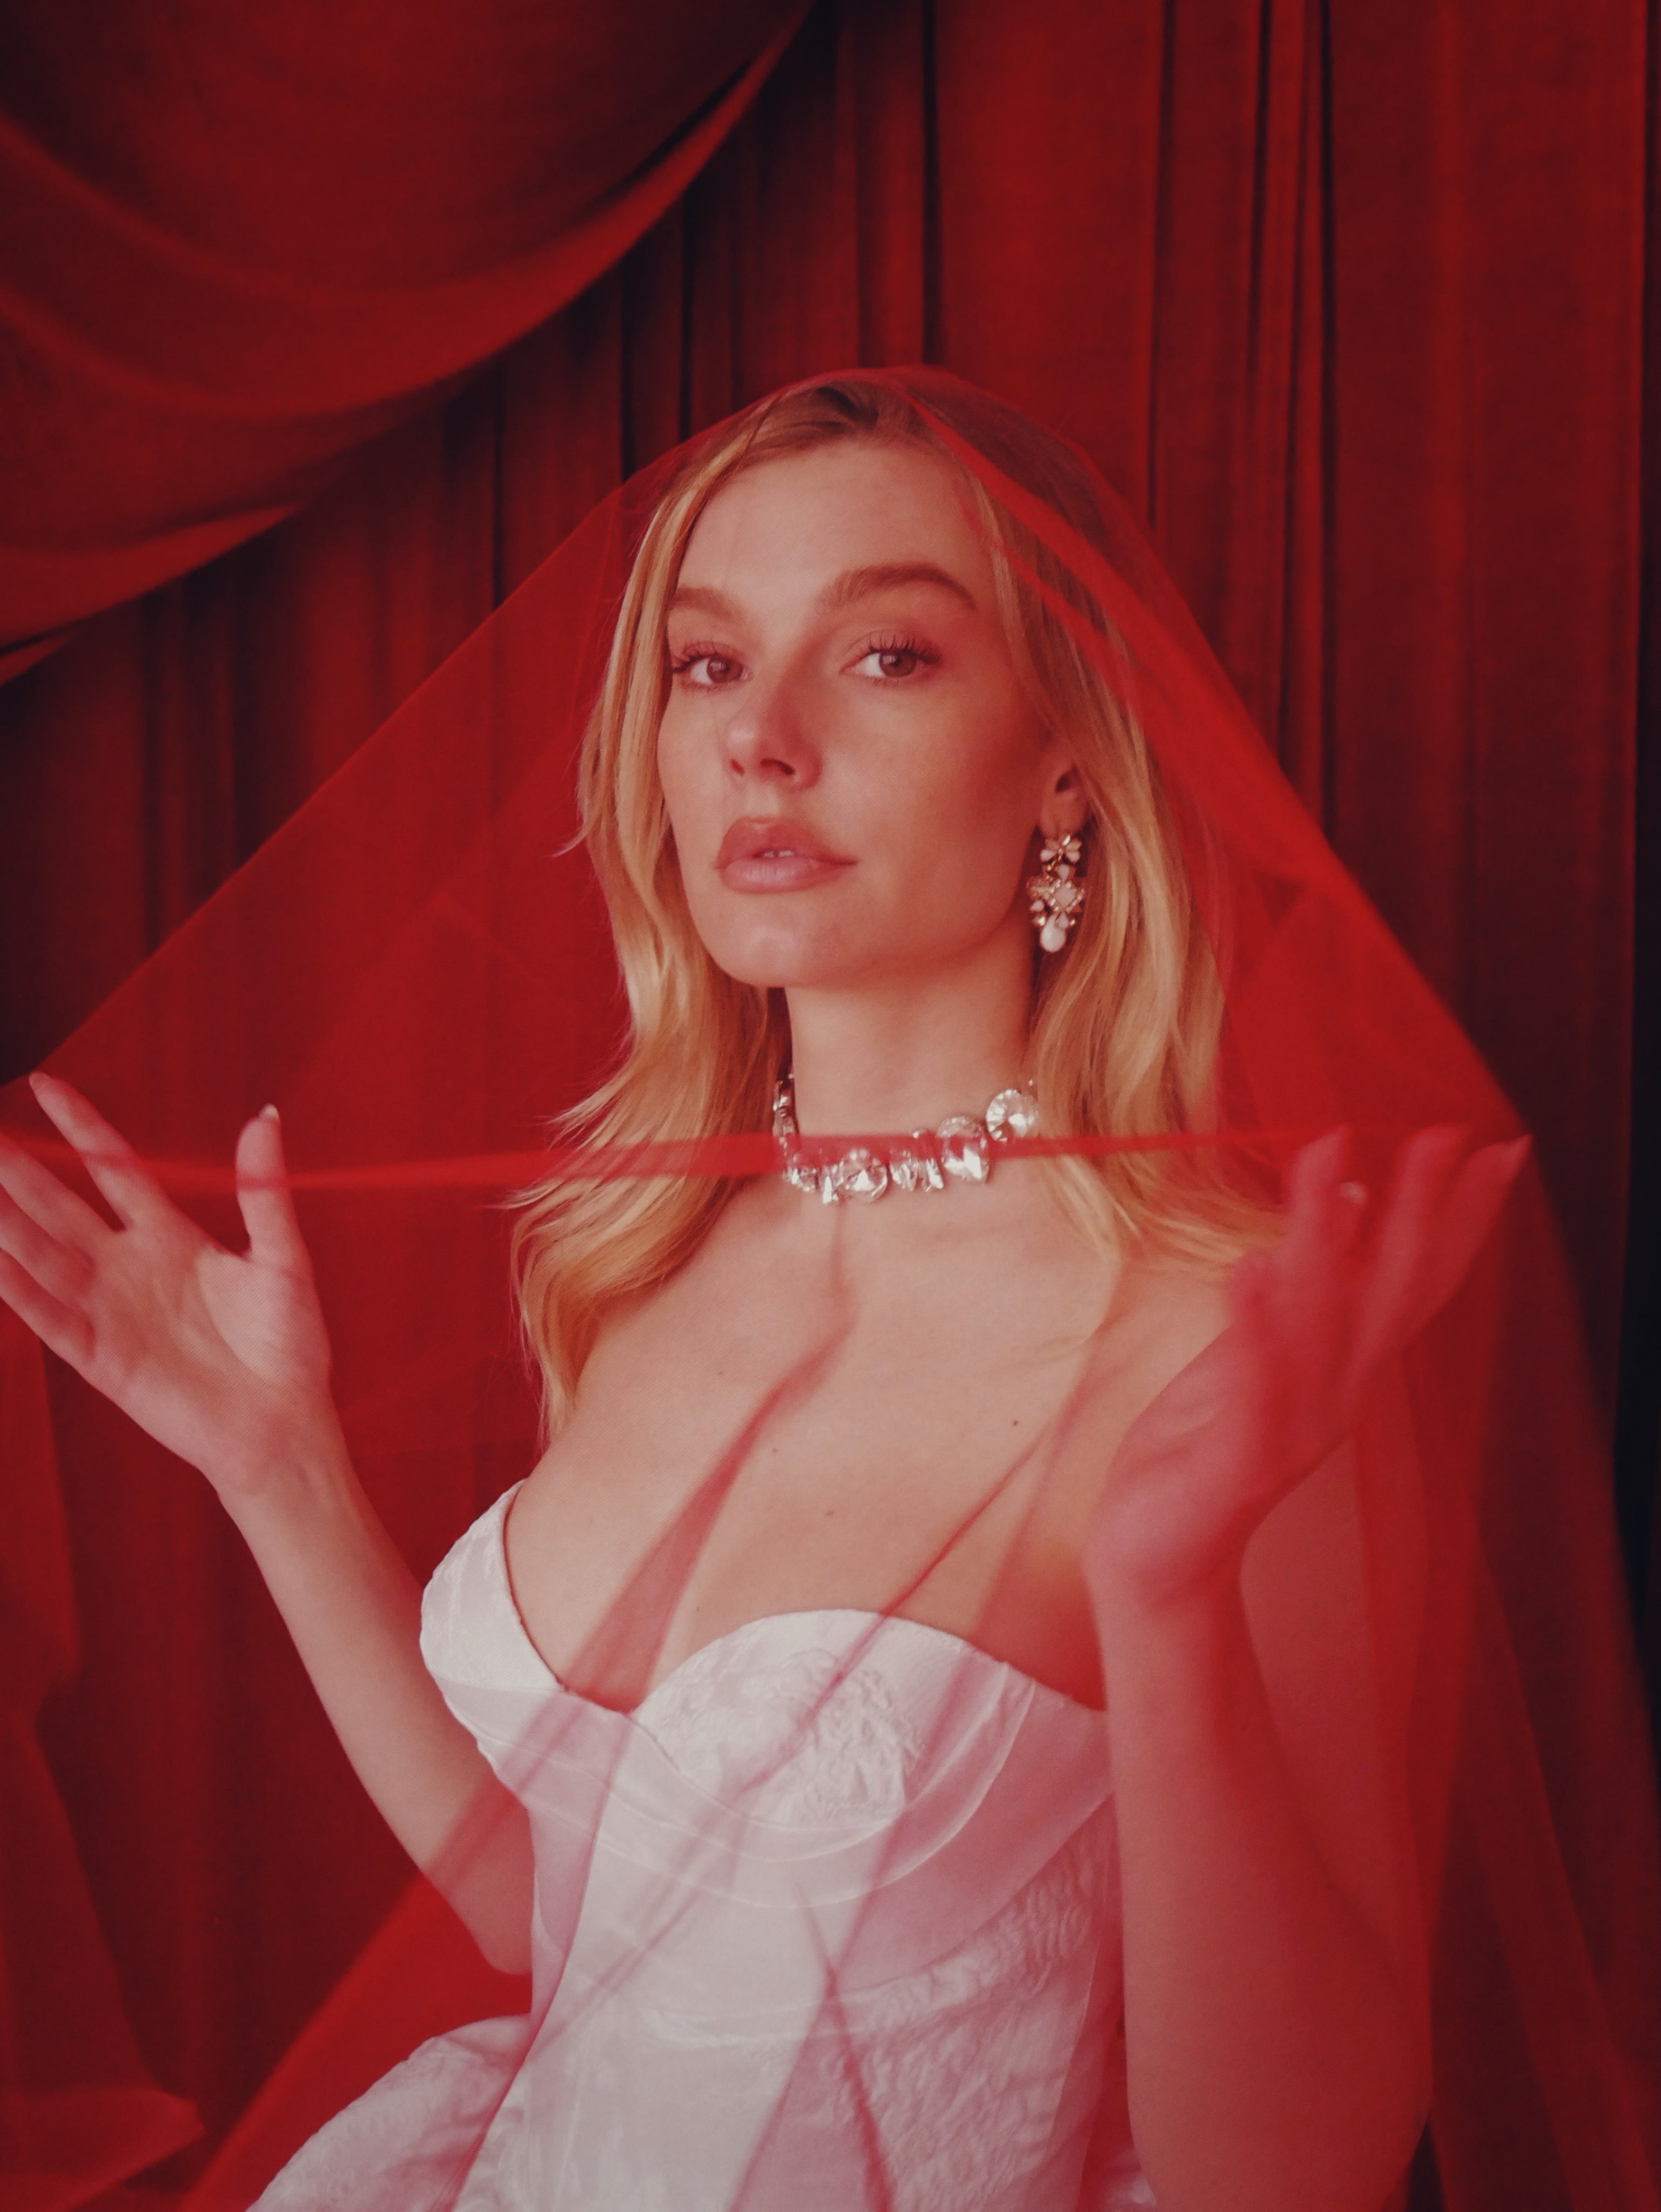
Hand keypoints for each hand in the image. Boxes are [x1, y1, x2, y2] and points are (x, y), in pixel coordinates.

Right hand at [0, 1074, 336, 1495]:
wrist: (283, 1422)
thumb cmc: (289, 1344)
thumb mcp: (282, 1258)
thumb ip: (264, 1192)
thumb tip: (265, 1116)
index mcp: (171, 1236)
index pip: (112, 1167)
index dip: (80, 1126)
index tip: (45, 1084)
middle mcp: (129, 1267)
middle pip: (61, 1206)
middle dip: (20, 1171)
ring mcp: (110, 1310)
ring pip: (43, 1256)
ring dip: (7, 1224)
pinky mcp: (101, 1357)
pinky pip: (50, 1316)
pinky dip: (18, 1290)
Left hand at [1084, 1125, 1528, 1612]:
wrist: (1160, 1553)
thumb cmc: (1207, 1442)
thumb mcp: (1265, 1350)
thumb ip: (1314, 1286)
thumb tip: (1357, 1202)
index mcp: (1345, 1368)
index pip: (1416, 1282)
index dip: (1460, 1219)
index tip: (1499, 1147)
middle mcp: (1336, 1395)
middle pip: (1391, 1296)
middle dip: (1421, 1214)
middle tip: (1445, 1134)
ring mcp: (1291, 1428)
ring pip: (1320, 1326)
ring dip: (1326, 1242)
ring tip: (1332, 1161)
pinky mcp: (1233, 1456)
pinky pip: (1251, 1386)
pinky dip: (1253, 1329)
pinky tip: (1247, 1270)